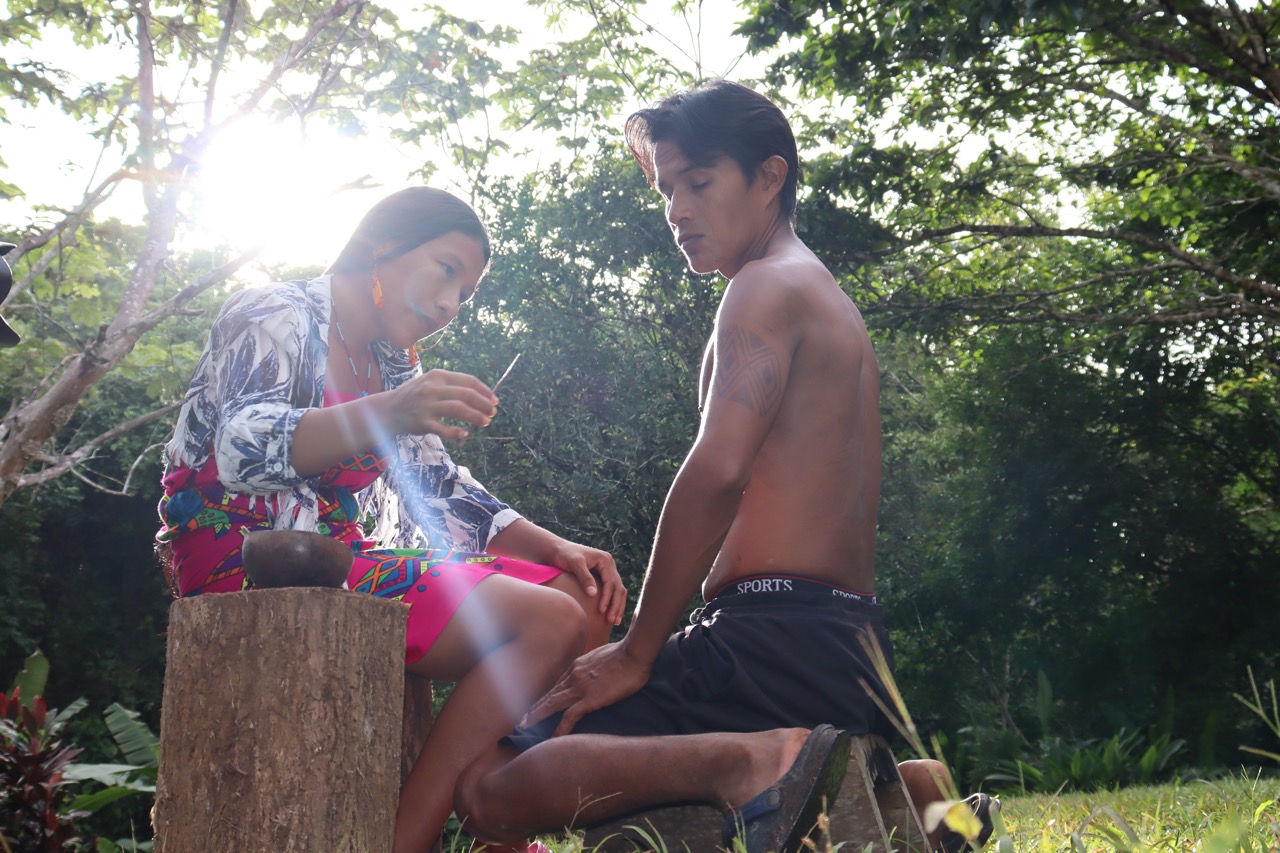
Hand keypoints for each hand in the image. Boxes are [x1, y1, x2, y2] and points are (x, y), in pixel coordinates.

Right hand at [386, 368, 496, 439]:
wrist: (388, 410)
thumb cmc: (415, 396)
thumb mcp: (431, 383)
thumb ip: (452, 386)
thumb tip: (481, 396)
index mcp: (438, 376)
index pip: (468, 381)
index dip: (485, 391)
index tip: (495, 400)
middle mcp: (433, 388)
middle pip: (466, 395)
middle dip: (484, 404)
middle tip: (493, 413)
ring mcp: (427, 405)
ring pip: (459, 409)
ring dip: (476, 416)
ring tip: (485, 422)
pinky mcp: (422, 422)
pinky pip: (444, 429)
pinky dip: (456, 432)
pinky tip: (465, 433)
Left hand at [522, 641, 650, 735]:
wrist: (633, 654)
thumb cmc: (625, 654)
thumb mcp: (602, 656)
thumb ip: (594, 666)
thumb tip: (596, 673)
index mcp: (577, 666)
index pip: (558, 683)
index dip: (547, 695)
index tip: (540, 703)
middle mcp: (573, 676)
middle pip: (549, 694)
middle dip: (535, 707)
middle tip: (523, 718)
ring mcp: (580, 688)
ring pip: (552, 703)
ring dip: (537, 715)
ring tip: (525, 725)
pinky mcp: (589, 700)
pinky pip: (570, 717)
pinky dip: (560, 729)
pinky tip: (553, 738)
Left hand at [547, 540, 626, 626]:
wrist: (558, 550)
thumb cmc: (565, 555)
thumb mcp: (574, 564)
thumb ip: (584, 578)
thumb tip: (593, 594)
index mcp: (605, 560)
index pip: (611, 582)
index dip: (607, 597)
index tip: (601, 611)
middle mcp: (610, 565)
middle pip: (618, 588)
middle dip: (616, 605)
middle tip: (612, 621)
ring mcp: (608, 571)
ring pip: (618, 591)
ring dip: (618, 606)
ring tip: (614, 622)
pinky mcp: (603, 577)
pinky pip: (612, 591)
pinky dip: (613, 603)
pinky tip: (611, 614)